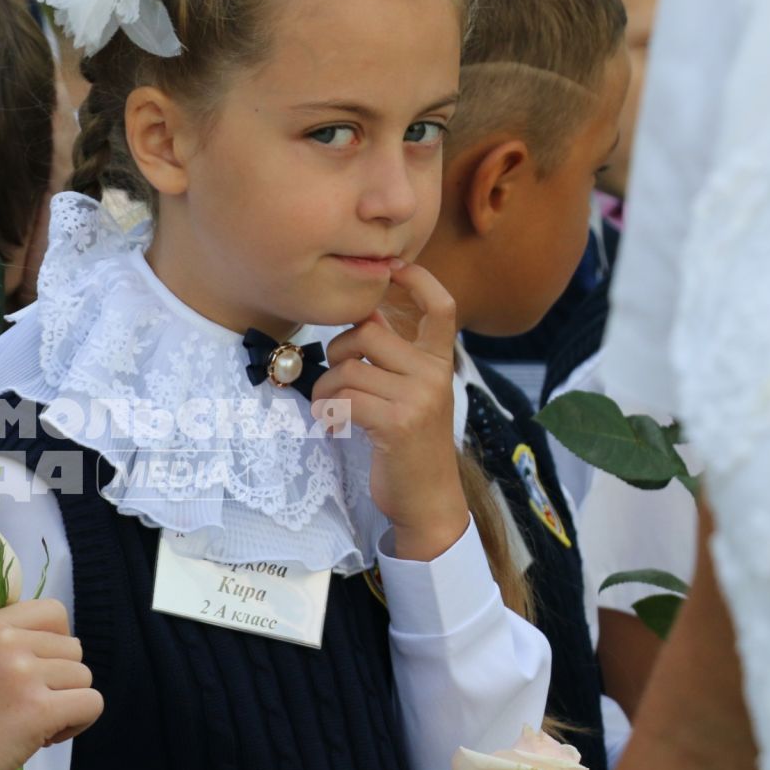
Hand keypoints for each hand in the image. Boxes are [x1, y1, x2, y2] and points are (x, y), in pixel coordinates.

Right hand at [0, 599, 101, 769]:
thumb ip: (5, 645)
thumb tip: (60, 646)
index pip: (52, 612)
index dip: (57, 642)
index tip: (40, 669)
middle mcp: (6, 642)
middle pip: (73, 648)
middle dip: (61, 679)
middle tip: (30, 706)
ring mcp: (23, 673)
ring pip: (83, 677)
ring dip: (68, 703)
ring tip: (35, 724)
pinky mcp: (40, 708)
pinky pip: (91, 704)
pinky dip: (79, 722)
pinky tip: (47, 737)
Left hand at [312, 261, 466, 560]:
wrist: (427, 500)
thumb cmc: (408, 446)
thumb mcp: (410, 394)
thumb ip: (393, 358)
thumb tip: (363, 315)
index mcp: (441, 362)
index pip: (442, 307)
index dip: (419, 280)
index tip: (394, 268)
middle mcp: (435, 374)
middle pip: (369, 330)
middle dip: (339, 350)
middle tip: (336, 378)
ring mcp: (419, 397)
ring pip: (349, 367)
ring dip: (326, 387)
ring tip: (332, 408)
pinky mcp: (397, 422)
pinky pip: (343, 397)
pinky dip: (327, 410)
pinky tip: (332, 424)